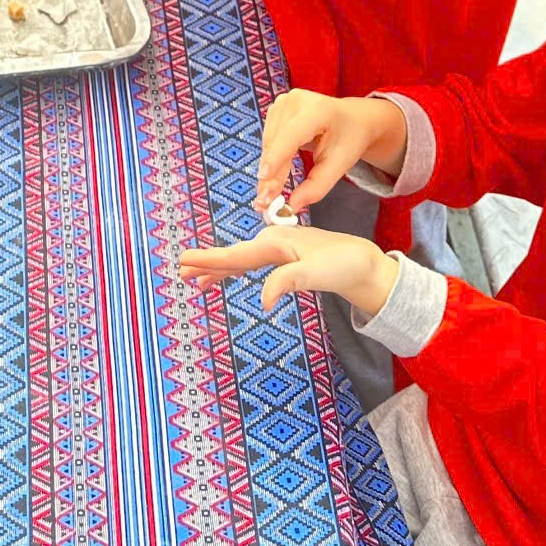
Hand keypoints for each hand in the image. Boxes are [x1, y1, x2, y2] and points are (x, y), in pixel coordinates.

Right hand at [179, 221, 400, 319]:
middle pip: (233, 255)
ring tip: (195, 278)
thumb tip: (262, 301)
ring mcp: (278, 251)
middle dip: (207, 263)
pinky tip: (228, 276)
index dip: (210, 260)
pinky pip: (253, 265)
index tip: (185, 260)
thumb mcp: (317, 273)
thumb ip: (288, 282)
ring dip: (219, 269)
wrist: (363, 264)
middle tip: (181, 269)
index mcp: (276, 244)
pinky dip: (236, 270)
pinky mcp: (285, 260)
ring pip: (241, 260)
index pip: (236, 255)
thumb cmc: (344, 264)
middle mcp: (273, 244)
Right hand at [254, 87, 408, 213]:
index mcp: (318, 109)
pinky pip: (268, 139)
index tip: (264, 178)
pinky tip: (271, 177)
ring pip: (268, 142)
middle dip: (270, 174)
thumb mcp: (340, 164)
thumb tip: (292, 205)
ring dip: (267, 170)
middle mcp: (296, 100)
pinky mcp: (276, 109)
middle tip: (264, 203)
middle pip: (276, 142)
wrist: (352, 118)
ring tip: (267, 195)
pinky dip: (270, 159)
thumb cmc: (349, 139)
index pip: (292, 135)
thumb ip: (317, 186)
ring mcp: (283, 102)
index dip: (276, 157)